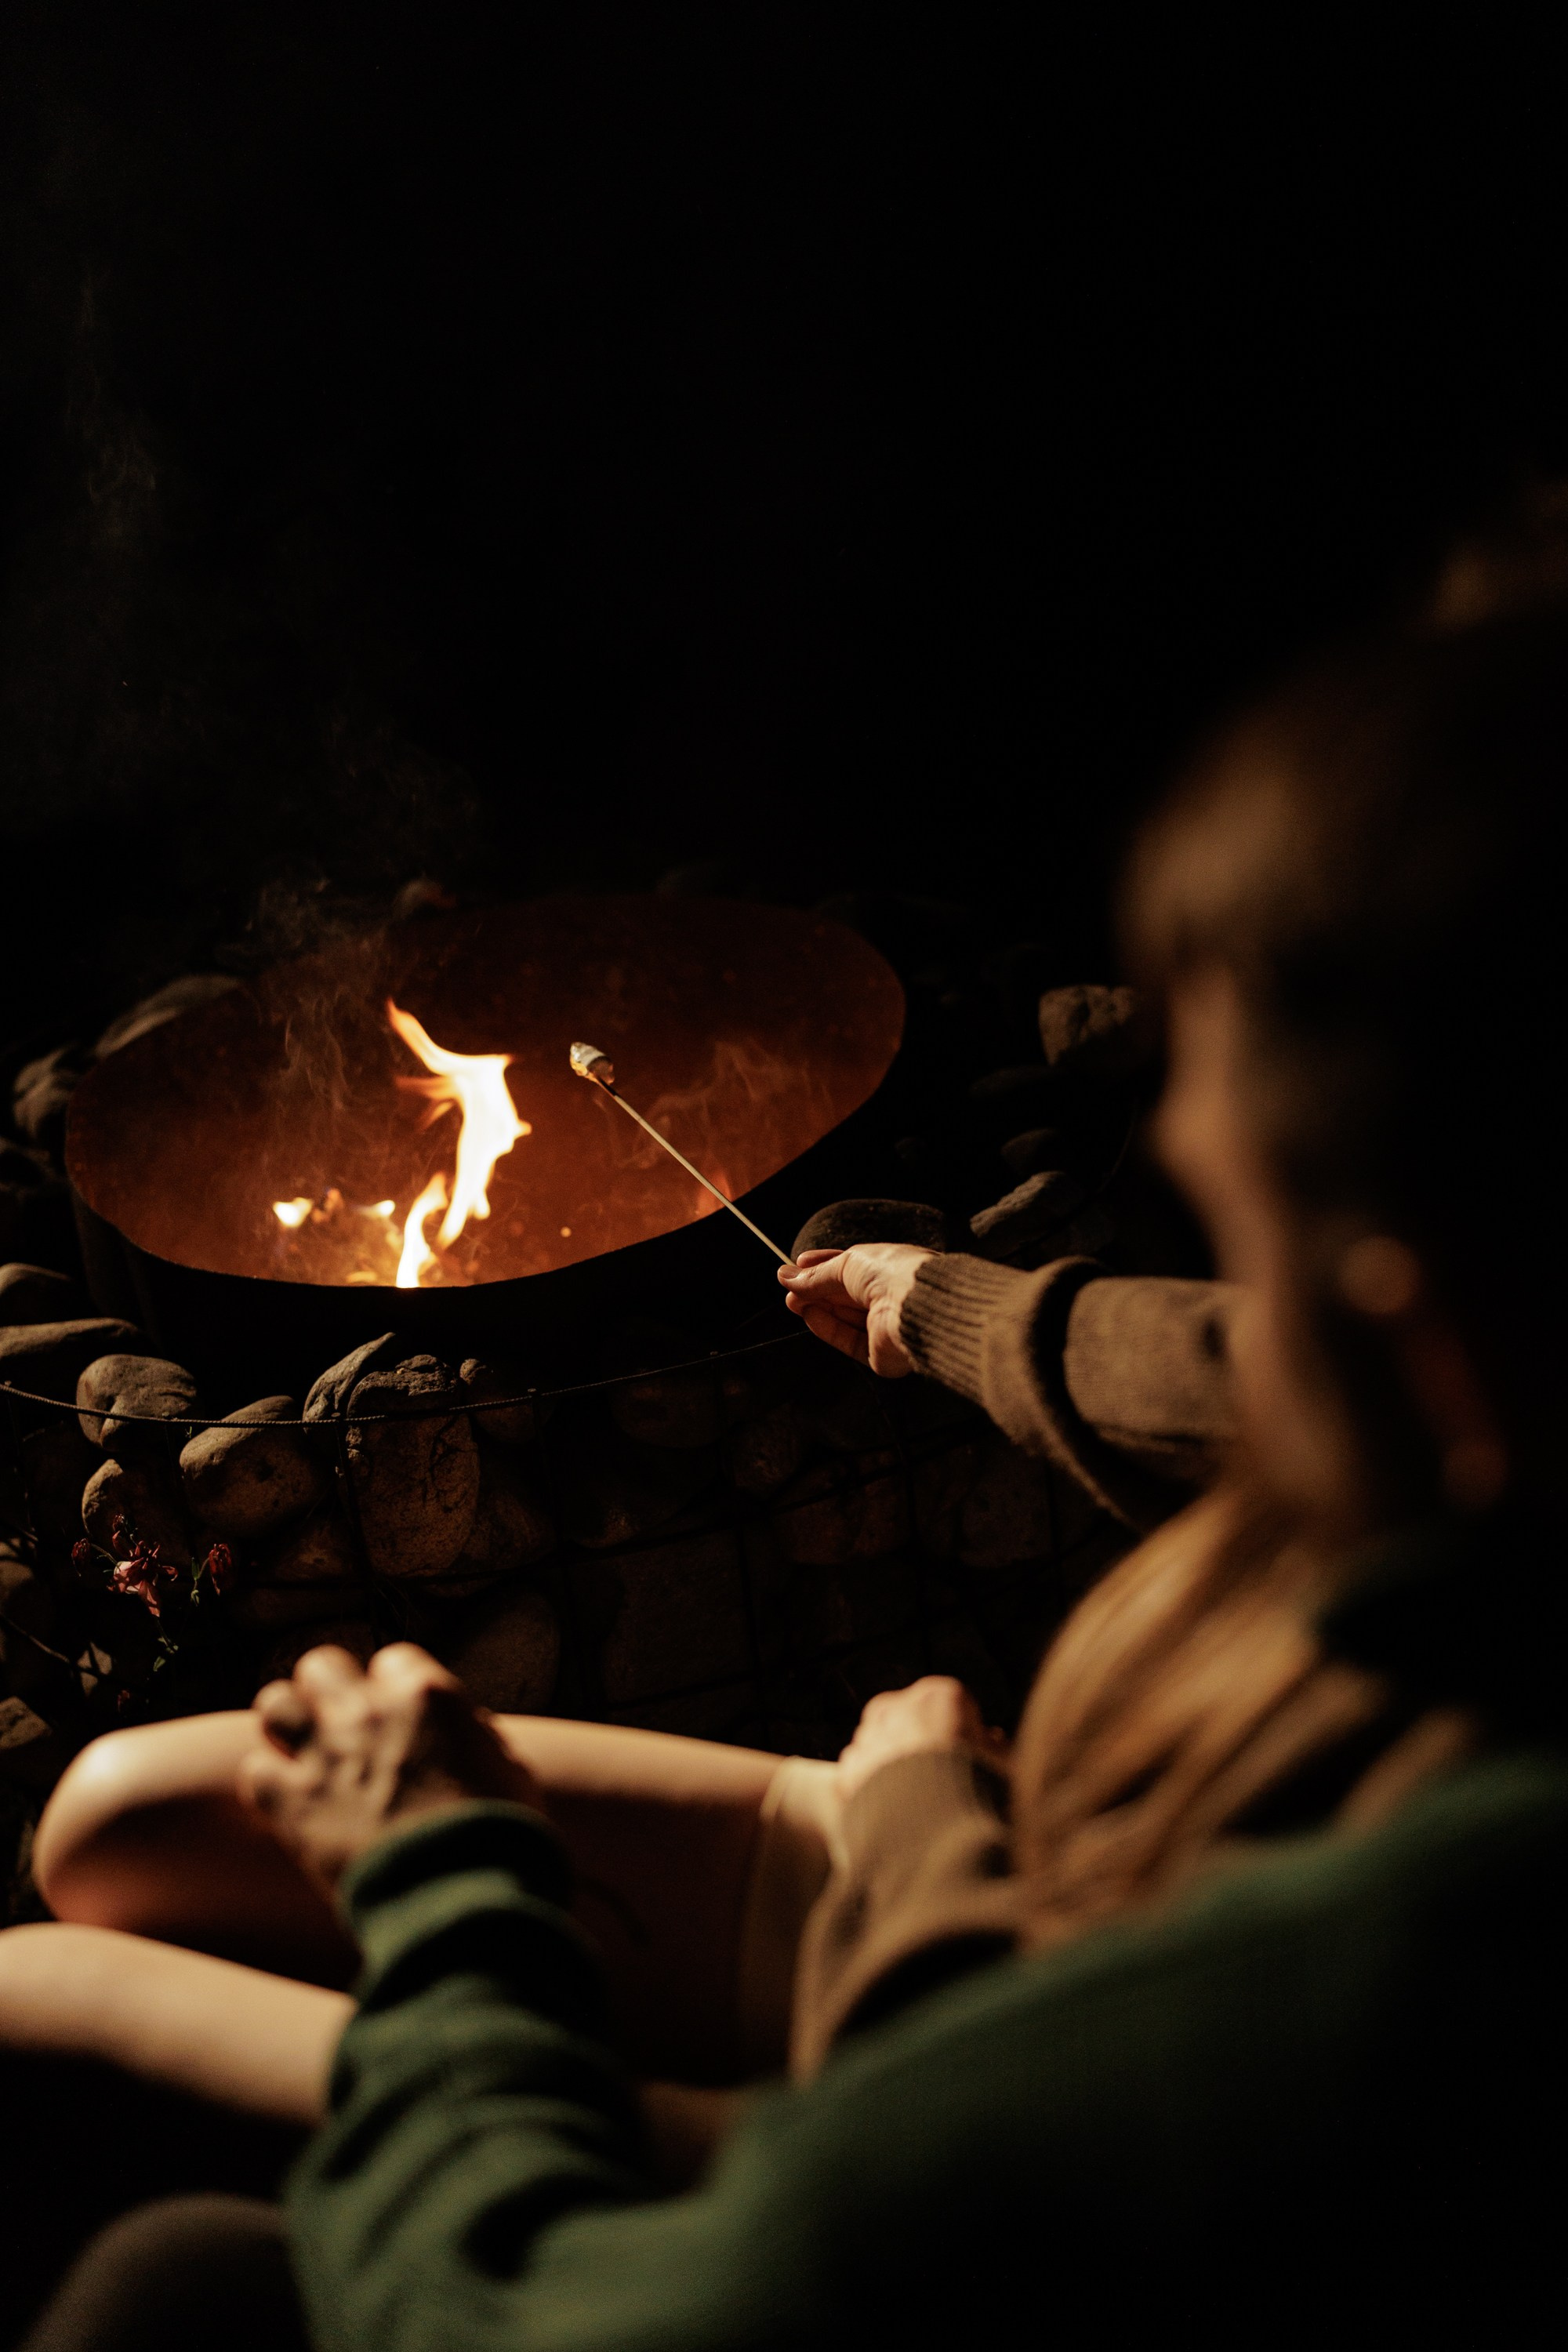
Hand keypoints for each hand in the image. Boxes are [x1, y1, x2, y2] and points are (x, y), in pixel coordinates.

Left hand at [238, 1642, 541, 1893]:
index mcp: (427, 1695)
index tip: (397, 1719)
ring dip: (287, 1727)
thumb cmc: (501, 1838)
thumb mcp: (507, 1769)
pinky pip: (255, 1771)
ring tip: (301, 1755)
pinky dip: (270, 1786)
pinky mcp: (292, 1805)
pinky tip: (290, 1805)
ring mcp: (325, 1755)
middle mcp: (369, 1712)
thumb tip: (463, 1732)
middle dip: (327, 1693)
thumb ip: (472, 1738)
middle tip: (339, 1728)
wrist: (462, 1900)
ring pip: (274, 1704)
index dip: (392, 1692)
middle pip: (321, 1666)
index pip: (391, 1661)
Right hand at [778, 1242, 932, 1375]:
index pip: (853, 1269)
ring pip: (846, 1319)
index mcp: (891, 1269)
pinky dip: (829, 1329)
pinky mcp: (881, 1355)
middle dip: (816, 1289)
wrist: (917, 1305)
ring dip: (818, 1308)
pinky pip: (850, 1341)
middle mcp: (891, 1297)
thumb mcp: (847, 1264)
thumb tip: (785, 1276)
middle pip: (846, 1296)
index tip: (799, 1263)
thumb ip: (816, 1275)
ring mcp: (886, 1327)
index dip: (825, 1266)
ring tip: (792, 1301)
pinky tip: (809, 1315)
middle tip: (788, 1287)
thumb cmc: (891, 1273)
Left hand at [836, 1675, 1008, 1804]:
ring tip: (912, 1800)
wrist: (931, 1826)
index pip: (949, 1707)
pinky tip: (888, 1808)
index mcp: (940, 1695)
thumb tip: (994, 1739)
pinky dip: (870, 1787)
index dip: (960, 1735)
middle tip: (937, 1781)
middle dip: (920, 1745)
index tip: (967, 1759)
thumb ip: (996, 1746)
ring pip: (882, 1744)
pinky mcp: (849, 1766)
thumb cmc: (976, 1791)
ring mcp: (869, 1735)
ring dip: (893, 1764)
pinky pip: (859, 1772)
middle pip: (911, 1721)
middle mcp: (898, 1706)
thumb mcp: (1002, 1764)